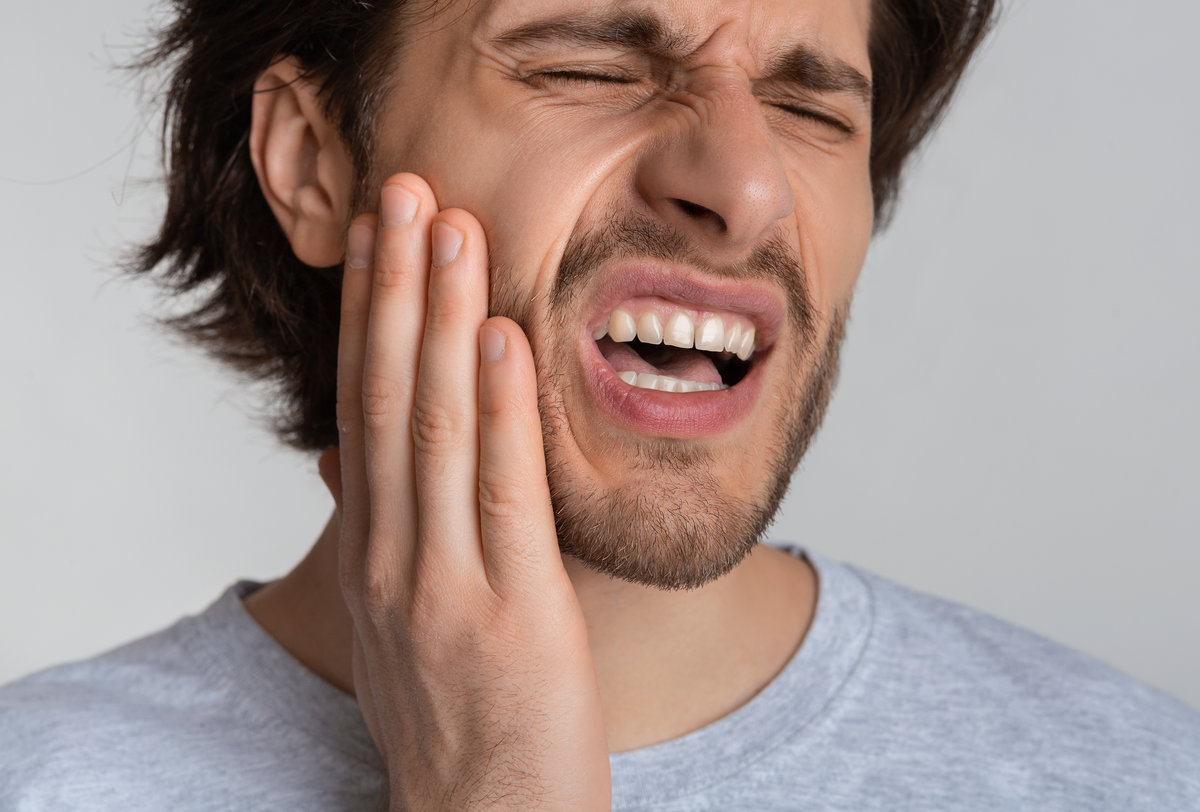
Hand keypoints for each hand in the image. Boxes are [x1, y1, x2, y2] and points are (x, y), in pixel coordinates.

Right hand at [318, 173, 610, 809]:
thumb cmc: (454, 717)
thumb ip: (382, 534)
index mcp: (372, 550)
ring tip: (450, 230)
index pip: (362, 409)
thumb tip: (349, 460)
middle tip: (406, 190)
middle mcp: (393, 557)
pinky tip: (505, 337)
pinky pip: (503, 493)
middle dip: (396, 290)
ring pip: (437, 428)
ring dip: (442, 321)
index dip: (369, 317)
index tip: (378, 235)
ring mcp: (445, 585)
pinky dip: (504, 409)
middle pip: (388, 398)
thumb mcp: (400, 619)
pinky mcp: (512, 614)